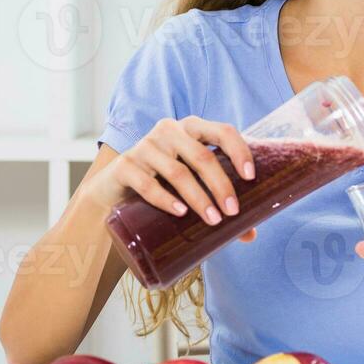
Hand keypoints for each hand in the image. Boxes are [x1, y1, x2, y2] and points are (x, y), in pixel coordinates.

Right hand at [87, 117, 259, 240]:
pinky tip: (180, 212)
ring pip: (178, 172)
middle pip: (202, 156)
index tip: (250, 178)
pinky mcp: (124, 166)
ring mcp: (144, 146)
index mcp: (192, 129)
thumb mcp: (192, 186)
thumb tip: (250, 234)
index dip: (240, 151)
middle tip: (233, 212)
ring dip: (199, 198)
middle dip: (221, 185)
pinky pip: (147, 184)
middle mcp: (169, 131)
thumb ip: (219, 203)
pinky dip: (166, 200)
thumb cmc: (163, 185)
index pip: (223, 131)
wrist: (114, 192)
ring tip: (213, 220)